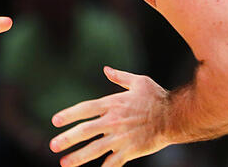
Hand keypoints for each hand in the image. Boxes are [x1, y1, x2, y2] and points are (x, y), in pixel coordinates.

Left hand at [50, 67, 169, 166]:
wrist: (174, 117)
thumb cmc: (157, 97)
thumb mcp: (139, 81)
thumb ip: (120, 76)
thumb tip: (106, 69)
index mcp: (113, 103)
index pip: (85, 109)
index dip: (69, 114)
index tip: (55, 121)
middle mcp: (113, 121)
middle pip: (85, 131)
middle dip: (67, 139)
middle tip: (53, 146)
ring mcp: (121, 138)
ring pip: (95, 149)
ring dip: (78, 157)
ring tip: (64, 163)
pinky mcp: (130, 151)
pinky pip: (114, 163)